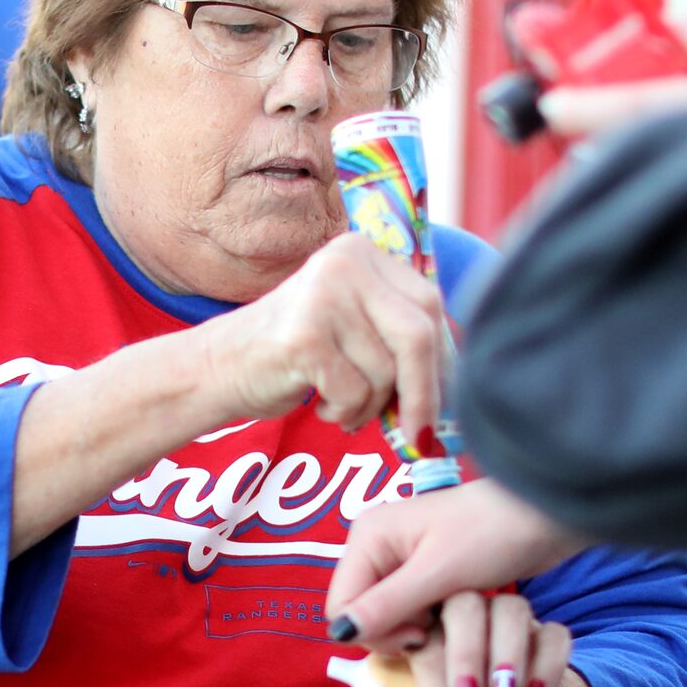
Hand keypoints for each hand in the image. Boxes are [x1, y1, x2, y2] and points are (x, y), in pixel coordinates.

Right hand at [192, 231, 447, 437]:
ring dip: (370, 406)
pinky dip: (344, 412)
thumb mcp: (353, 326)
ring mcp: (323, 296)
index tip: (441, 403)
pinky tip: (320, 403)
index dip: (444, 362)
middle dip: (425, 394)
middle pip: (418, 335)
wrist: (220, 366)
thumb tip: (466, 386)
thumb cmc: (296, 355)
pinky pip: (354, 391)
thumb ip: (400, 336)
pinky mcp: (304, 336)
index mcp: (364, 252)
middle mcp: (346, 263)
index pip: (429, 306)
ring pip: (385, 372)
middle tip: (418, 434)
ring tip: (340, 403)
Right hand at [327, 476, 583, 646]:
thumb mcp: (438, 573)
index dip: (372, 632)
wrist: (546, 515)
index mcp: (368, 537)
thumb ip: (387, 604)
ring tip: (447, 624)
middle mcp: (376, 547)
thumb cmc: (492, 534)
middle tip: (434, 631)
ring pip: (385, 616)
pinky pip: (407, 611)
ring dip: (411, 631)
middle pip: (360, 612)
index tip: (419, 636)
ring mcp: (399, 561)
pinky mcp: (424, 574)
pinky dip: (425, 623)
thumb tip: (339, 634)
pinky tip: (450, 621)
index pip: (341, 606)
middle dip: (392, 632)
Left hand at [382, 592, 592, 686]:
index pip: (419, 637)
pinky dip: (548, 665)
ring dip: (508, 652)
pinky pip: (554, 634)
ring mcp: (508, 619)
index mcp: (425, 628)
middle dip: (466, 653)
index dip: (429, 683)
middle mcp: (465, 613)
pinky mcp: (546, 634)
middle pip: (464, 605)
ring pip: (511, 608)